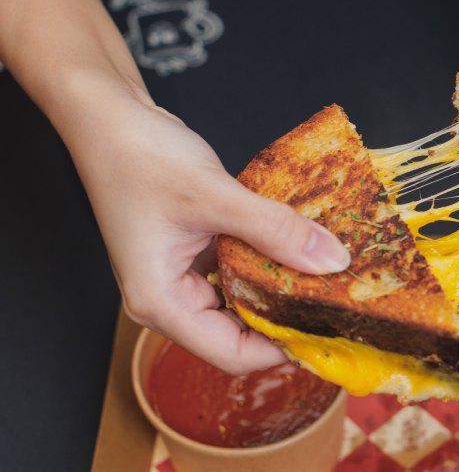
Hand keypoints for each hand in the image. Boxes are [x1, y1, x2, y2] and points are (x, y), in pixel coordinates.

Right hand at [72, 91, 350, 373]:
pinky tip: (295, 248)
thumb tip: (330, 261)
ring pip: (241, 300)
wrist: (109, 117)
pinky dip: (265, 261)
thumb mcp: (215, 195)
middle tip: (335, 301)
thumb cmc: (140, 156)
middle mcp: (169, 299)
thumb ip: (275, 230)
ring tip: (323, 277)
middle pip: (240, 333)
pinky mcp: (193, 254)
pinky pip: (237, 270)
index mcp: (161, 302)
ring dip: (278, 288)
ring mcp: (181, 277)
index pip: (232, 354)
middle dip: (286, 318)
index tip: (329, 331)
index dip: (283, 349)